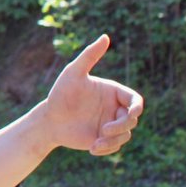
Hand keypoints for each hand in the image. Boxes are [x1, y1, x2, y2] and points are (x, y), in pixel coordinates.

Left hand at [42, 34, 144, 155]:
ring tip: (95, 143)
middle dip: (122, 126)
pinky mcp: (104, 139)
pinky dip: (108, 149)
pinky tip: (92, 149)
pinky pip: (115, 146)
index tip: (130, 114)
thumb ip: (90, 56)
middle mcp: (115, 109)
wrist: (49, 119)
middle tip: (105, 130)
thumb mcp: (73, 73)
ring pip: (126, 135)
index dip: (136, 108)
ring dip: (114, 141)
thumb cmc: (60, 94)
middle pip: (132, 119)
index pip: (135, 101)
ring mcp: (110, 124)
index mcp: (113, 93)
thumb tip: (106, 37)